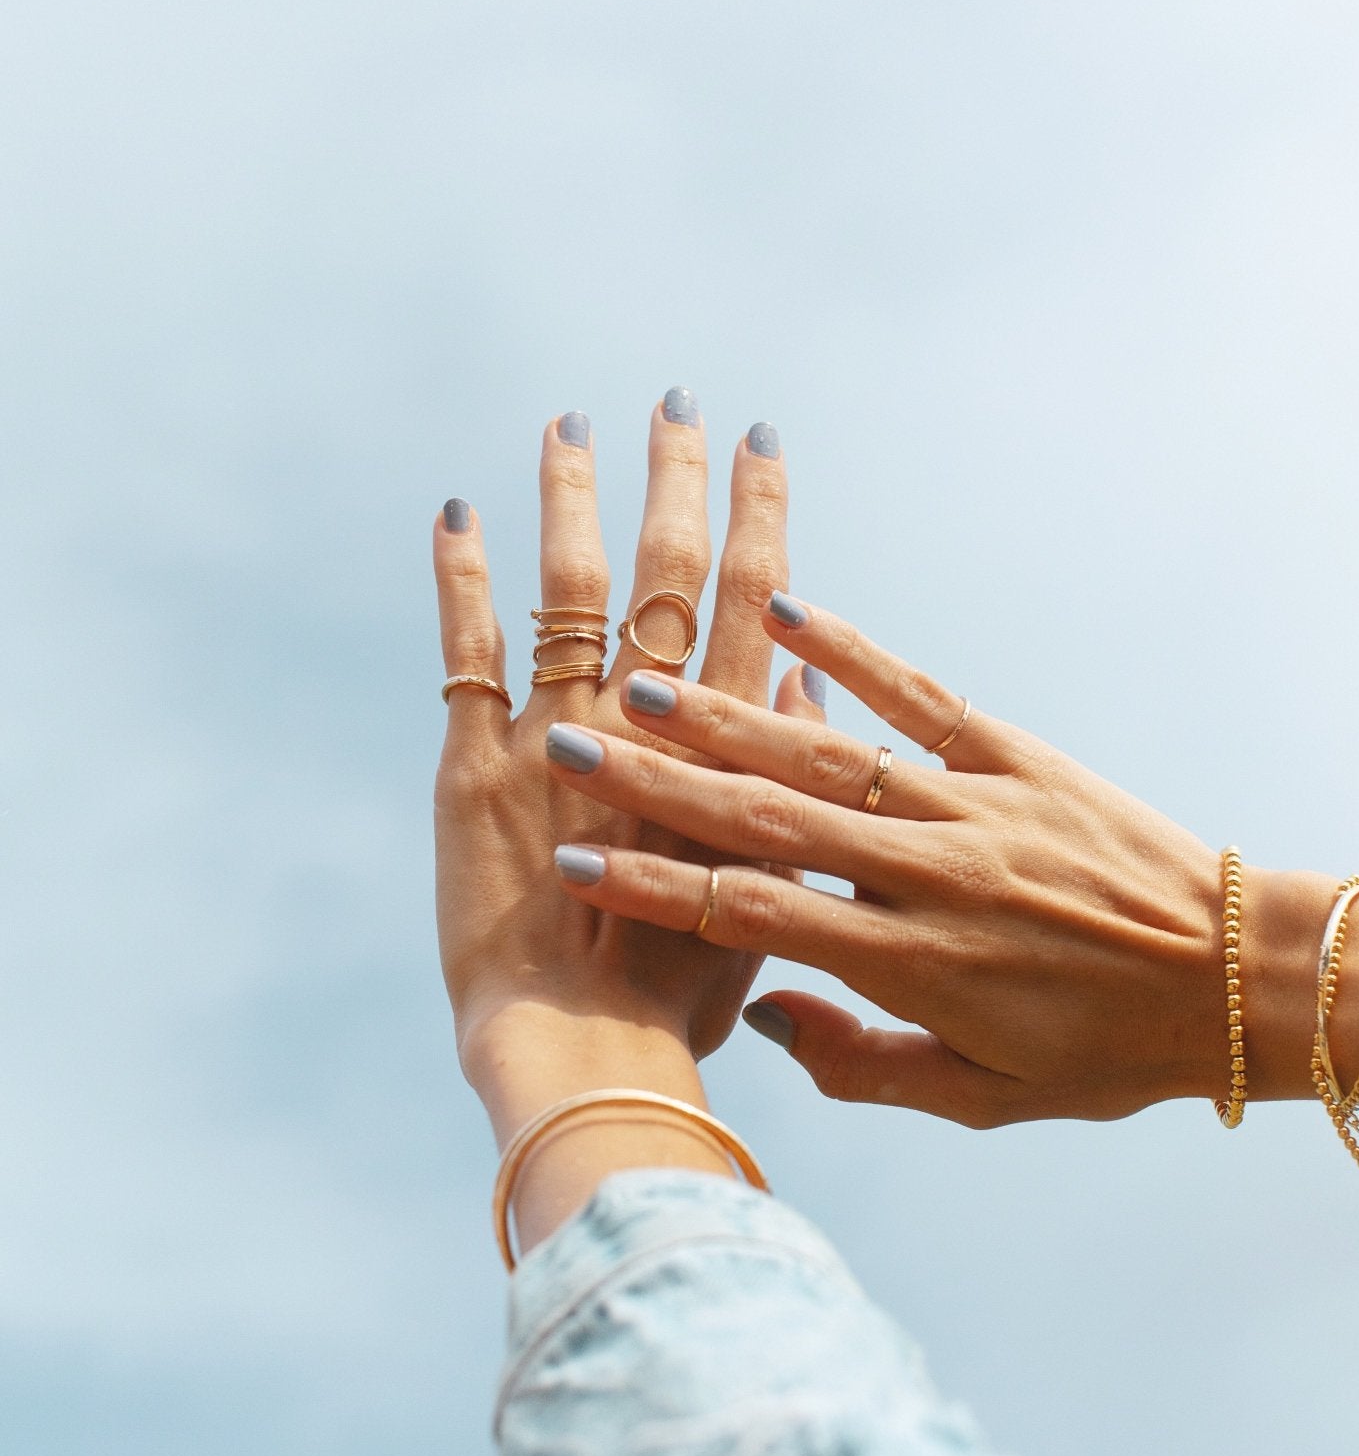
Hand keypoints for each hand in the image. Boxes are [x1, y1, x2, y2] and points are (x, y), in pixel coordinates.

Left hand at [433, 401, 820, 1145]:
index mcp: (725, 751)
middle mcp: (648, 726)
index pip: (751, 603)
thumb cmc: (683, 995)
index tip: (764, 445)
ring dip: (571, 500)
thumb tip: (804, 690)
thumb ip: (784, 780)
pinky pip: (469, 649)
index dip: (759, 517)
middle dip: (675, 480)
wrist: (590, 1053)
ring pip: (573, 588)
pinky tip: (457, 511)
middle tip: (676, 402)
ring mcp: (563, 737)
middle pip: (669, 573)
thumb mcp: (767, 885)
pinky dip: (461, 577)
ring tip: (567, 424)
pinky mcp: (478, 767)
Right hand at [544, 595, 1343, 1127]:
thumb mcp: (984, 1101)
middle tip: (569, 744)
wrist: (1242, 982)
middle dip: (658, 784)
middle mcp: (930, 875)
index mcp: (913, 966)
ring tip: (640, 682)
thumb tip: (768, 1017)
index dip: (657, 888)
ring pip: (827, 753)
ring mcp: (975, 806)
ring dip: (728, 716)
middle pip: (767, 819)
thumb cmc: (1110, 1054)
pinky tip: (789, 609)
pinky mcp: (1021, 758)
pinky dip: (855, 652)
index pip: (754, 916)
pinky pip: (922, 698)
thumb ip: (864, 1067)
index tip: (577, 863)